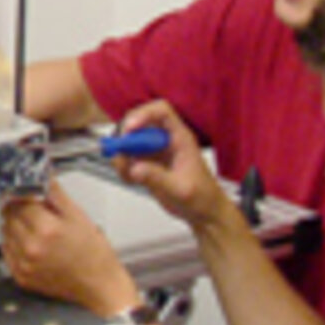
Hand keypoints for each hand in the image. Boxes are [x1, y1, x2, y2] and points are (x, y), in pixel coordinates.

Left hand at [1, 181, 139, 316]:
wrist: (99, 286)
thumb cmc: (93, 254)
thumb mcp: (78, 217)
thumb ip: (55, 195)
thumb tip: (42, 178)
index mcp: (46, 229)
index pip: (19, 201)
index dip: (25, 195)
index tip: (30, 195)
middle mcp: (31, 248)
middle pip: (9, 216)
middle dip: (19, 210)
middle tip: (35, 212)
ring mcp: (24, 264)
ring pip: (5, 232)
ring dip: (15, 226)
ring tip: (36, 230)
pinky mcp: (21, 277)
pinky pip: (6, 252)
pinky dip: (14, 244)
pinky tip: (32, 245)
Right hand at [113, 101, 240, 231]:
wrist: (203, 213)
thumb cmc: (202, 197)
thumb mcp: (181, 189)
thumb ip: (158, 178)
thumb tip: (136, 168)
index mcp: (180, 138)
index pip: (162, 112)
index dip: (144, 114)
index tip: (130, 129)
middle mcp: (165, 141)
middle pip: (139, 124)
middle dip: (126, 136)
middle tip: (120, 153)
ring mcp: (155, 152)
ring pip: (129, 142)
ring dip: (122, 154)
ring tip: (127, 173)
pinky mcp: (147, 164)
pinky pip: (128, 159)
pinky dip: (123, 167)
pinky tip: (131, 180)